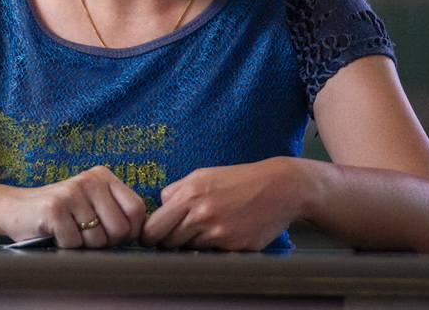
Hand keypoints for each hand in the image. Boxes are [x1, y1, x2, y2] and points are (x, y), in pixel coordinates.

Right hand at [3, 165, 146, 248]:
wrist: (16, 209)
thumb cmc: (61, 213)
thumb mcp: (92, 203)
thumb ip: (117, 212)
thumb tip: (145, 235)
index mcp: (103, 176)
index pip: (137, 209)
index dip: (130, 231)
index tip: (113, 236)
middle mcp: (89, 180)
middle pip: (120, 229)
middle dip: (105, 242)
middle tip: (84, 233)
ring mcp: (71, 193)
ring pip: (98, 241)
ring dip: (83, 245)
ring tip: (68, 230)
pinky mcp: (54, 209)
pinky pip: (75, 244)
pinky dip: (65, 246)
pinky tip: (54, 232)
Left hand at [141, 157, 303, 249]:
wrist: (279, 188)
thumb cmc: (238, 180)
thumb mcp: (203, 174)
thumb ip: (177, 190)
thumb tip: (159, 206)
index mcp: (189, 194)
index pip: (154, 226)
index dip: (149, 235)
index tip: (150, 237)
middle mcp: (201, 213)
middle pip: (168, 242)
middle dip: (167, 241)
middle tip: (174, 236)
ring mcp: (218, 232)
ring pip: (188, 249)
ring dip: (190, 244)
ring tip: (204, 229)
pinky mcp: (234, 246)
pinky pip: (211, 253)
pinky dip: (212, 247)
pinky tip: (222, 233)